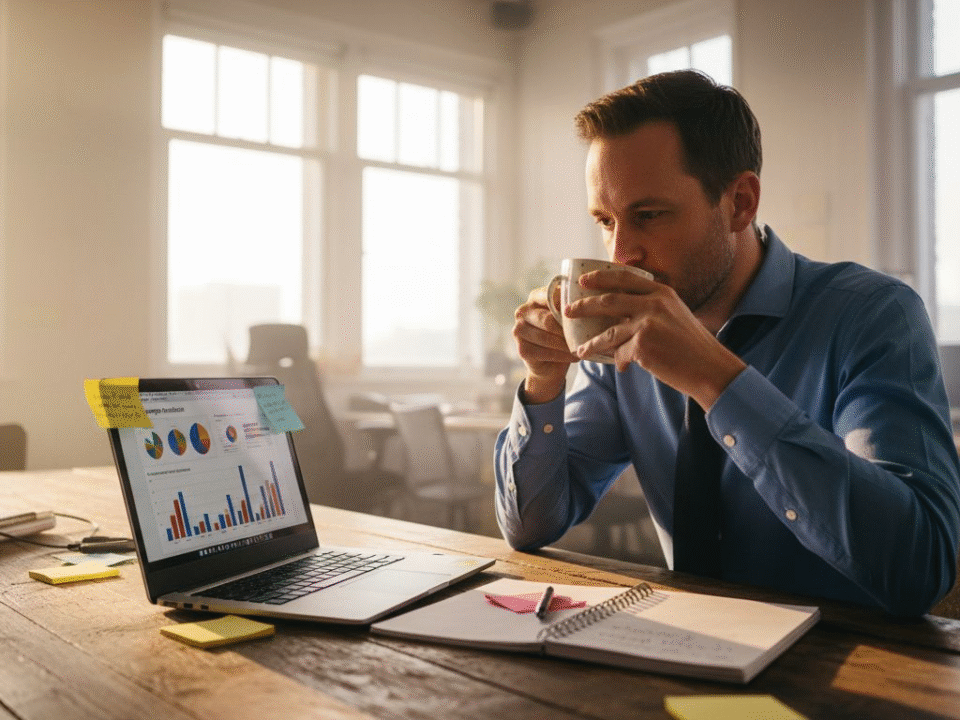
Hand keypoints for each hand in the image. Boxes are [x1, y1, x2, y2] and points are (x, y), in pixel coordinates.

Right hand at [512, 285, 578, 403]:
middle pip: (548, 319)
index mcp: (535, 297)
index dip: (567, 306)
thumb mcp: (567, 316)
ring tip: (582, 347)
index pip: (551, 296)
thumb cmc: (563, 333)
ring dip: (567, 344)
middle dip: (568, 330)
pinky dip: (562, 356)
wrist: (550, 363)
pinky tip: (574, 356)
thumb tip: (589, 299)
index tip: (585, 312)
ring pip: (547, 338)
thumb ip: (571, 306)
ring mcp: (518, 330)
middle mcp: (522, 311)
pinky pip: (545, 352)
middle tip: (586, 335)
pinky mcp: (522, 349)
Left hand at [570, 270, 745, 409]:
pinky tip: (622, 366)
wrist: (709, 368)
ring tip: (580, 350)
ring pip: (608, 333)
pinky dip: (619, 360)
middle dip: (584, 306)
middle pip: (608, 301)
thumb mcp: (675, 314)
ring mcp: (647, 324)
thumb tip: (620, 312)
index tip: (583, 281)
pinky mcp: (642, 346)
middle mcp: (653, 304)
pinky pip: (620, 353)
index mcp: (662, 292)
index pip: (624, 278)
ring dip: (592, 343)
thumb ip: (651, 308)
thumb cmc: (692, 345)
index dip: (600, 278)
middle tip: (568, 311)